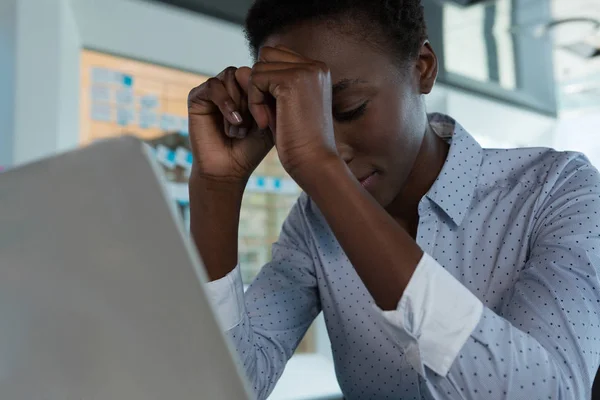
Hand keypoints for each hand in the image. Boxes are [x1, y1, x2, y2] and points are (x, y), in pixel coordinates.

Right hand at [187, 66, 273, 184]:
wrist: (229, 170)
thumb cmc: (250, 149)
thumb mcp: (268, 121)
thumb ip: (268, 97)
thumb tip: (261, 72)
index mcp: (248, 89)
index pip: (259, 74)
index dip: (264, 94)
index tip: (266, 120)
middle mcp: (230, 86)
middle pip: (245, 73)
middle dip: (251, 99)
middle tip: (250, 126)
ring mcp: (214, 91)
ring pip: (230, 76)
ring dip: (238, 103)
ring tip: (239, 128)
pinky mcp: (197, 97)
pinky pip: (213, 86)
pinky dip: (226, 102)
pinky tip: (234, 121)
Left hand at [247, 46, 338, 182]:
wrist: (314, 163)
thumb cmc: (300, 144)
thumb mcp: (283, 109)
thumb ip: (267, 88)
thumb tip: (240, 70)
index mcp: (318, 72)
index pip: (278, 57)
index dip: (266, 81)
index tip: (270, 111)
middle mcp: (316, 66)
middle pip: (267, 55)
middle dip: (259, 82)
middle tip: (264, 114)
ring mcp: (306, 71)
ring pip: (259, 67)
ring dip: (255, 95)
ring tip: (265, 120)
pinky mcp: (292, 80)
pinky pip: (255, 79)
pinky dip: (253, 102)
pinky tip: (264, 122)